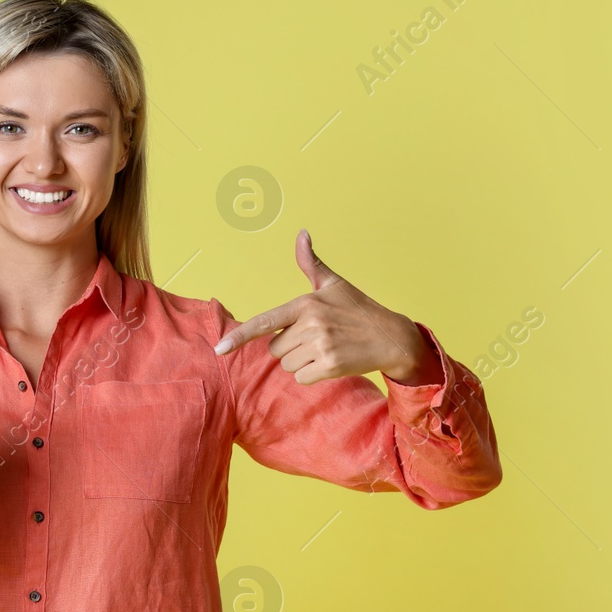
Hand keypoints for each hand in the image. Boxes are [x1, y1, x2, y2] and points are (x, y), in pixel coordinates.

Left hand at [213, 228, 436, 385]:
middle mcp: (311, 324)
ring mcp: (320, 346)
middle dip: (291, 346)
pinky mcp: (330, 366)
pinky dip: (313, 375)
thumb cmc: (359, 309)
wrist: (392, 337)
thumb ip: (310, 263)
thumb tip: (301, 233)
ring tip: (326, 348)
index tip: (219, 349)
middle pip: (275, 348)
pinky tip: (331, 362)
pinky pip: (302, 378)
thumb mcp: (333, 284)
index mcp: (306, 304)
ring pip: (287, 365)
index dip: (239, 336)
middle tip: (318, 337)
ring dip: (302, 362)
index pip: (265, 321)